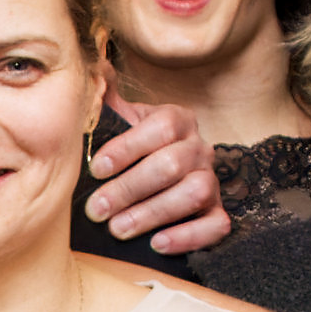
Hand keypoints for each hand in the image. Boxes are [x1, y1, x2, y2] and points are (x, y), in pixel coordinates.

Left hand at [89, 102, 228, 254]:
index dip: (128, 147)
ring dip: (153, 213)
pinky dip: (188, 236)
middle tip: (97, 209)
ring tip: (119, 229)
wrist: (155, 179)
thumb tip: (93, 67)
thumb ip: (105, 97)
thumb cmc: (131, 150)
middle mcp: (199, 148)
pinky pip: (215, 226)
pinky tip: (157, 244)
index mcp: (177, 120)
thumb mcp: (119, 120)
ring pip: (194, 193)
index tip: (96, 168)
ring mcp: (212, 181)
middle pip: (172, 164)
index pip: (160, 127)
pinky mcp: (217, 213)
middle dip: (130, 188)